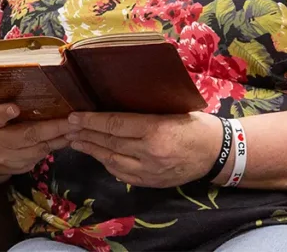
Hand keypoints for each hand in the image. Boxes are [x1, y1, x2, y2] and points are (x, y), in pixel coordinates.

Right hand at [0, 102, 72, 175]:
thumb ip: (6, 97)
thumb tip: (30, 78)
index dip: (3, 112)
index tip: (14, 107)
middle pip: (25, 135)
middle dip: (52, 128)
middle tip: (72, 120)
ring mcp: (4, 158)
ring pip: (36, 150)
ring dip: (58, 140)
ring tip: (76, 129)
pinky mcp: (15, 169)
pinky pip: (38, 159)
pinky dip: (53, 149)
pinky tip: (65, 139)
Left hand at [66, 111, 222, 187]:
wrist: (217, 152)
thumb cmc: (195, 124)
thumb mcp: (171, 109)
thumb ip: (144, 111)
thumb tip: (114, 104)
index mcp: (156, 129)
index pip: (116, 124)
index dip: (92, 120)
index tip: (75, 116)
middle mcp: (151, 152)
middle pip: (110, 143)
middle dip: (87, 134)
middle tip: (68, 127)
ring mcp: (151, 170)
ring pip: (113, 160)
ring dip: (92, 150)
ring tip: (76, 141)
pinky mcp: (152, 182)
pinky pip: (123, 174)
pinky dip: (107, 164)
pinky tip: (98, 156)